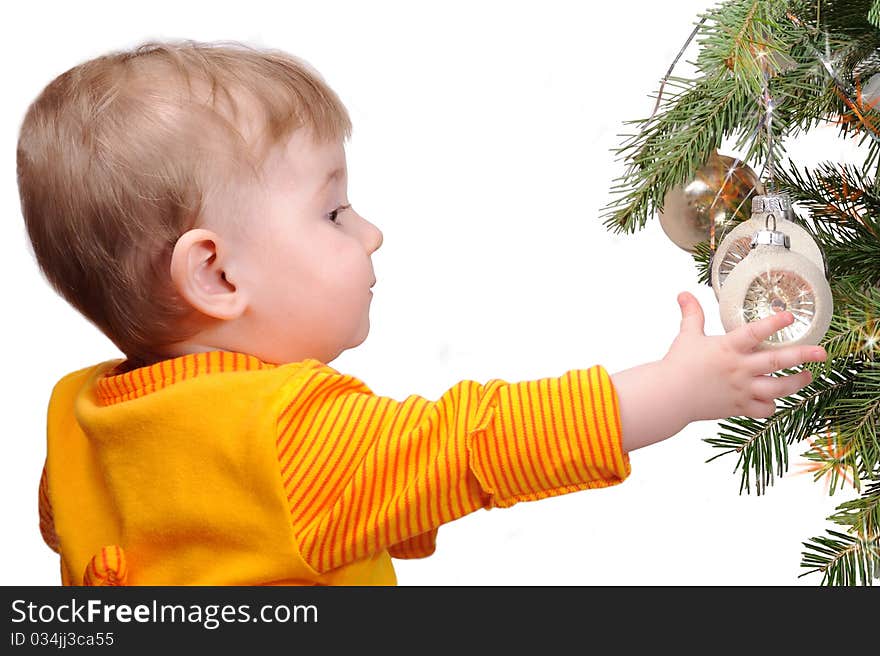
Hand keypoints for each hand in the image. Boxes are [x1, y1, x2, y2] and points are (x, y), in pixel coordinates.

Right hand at [661, 291, 827, 422]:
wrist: (668, 396)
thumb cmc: (678, 364)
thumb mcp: (687, 335)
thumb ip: (692, 314)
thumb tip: (684, 294)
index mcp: (727, 348)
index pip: (755, 332)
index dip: (773, 323)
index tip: (790, 316)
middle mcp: (739, 369)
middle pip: (777, 361)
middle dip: (803, 355)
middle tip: (822, 352)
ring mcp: (741, 389)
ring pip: (777, 387)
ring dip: (796, 382)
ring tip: (807, 376)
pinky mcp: (738, 407)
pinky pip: (763, 409)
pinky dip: (771, 405)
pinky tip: (774, 399)